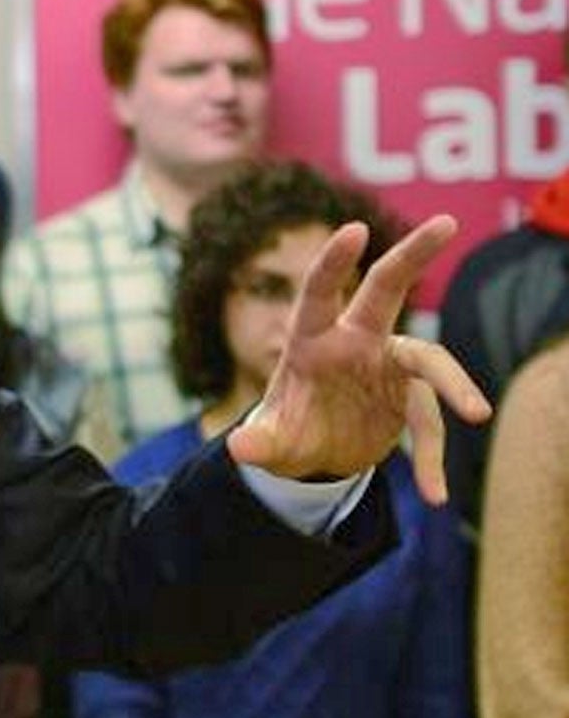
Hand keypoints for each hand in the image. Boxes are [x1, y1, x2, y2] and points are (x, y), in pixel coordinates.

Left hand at [226, 215, 489, 504]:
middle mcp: (354, 341)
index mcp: (311, 339)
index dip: (334, 263)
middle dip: (414, 254)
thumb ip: (258, 444)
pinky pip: (428, 424)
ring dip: (455, 385)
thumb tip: (240, 451)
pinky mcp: (408, 397)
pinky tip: (432, 495)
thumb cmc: (285, 433)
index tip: (354, 230)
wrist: (312, 457)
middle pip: (387, 289)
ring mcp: (386, 365)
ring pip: (430, 358)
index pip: (319, 293)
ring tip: (477, 414)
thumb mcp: (269, 442)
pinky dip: (430, 459)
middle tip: (447, 222)